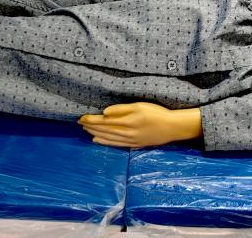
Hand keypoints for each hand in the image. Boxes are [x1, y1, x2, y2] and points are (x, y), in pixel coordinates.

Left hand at [78, 102, 201, 147]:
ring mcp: (130, 140)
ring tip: (85, 130)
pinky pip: (115, 144)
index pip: (106, 121)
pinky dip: (104, 142)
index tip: (82, 117)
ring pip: (108, 137)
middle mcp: (127, 132)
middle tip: (80, 122)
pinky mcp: (133, 145)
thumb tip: (104, 113)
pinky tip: (96, 140)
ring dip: (95, 133)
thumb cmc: (156, 113)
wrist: (171, 127)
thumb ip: (121, 109)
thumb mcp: (139, 106)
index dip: (93, 120)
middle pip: (105, 130)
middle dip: (91, 126)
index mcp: (128, 120)